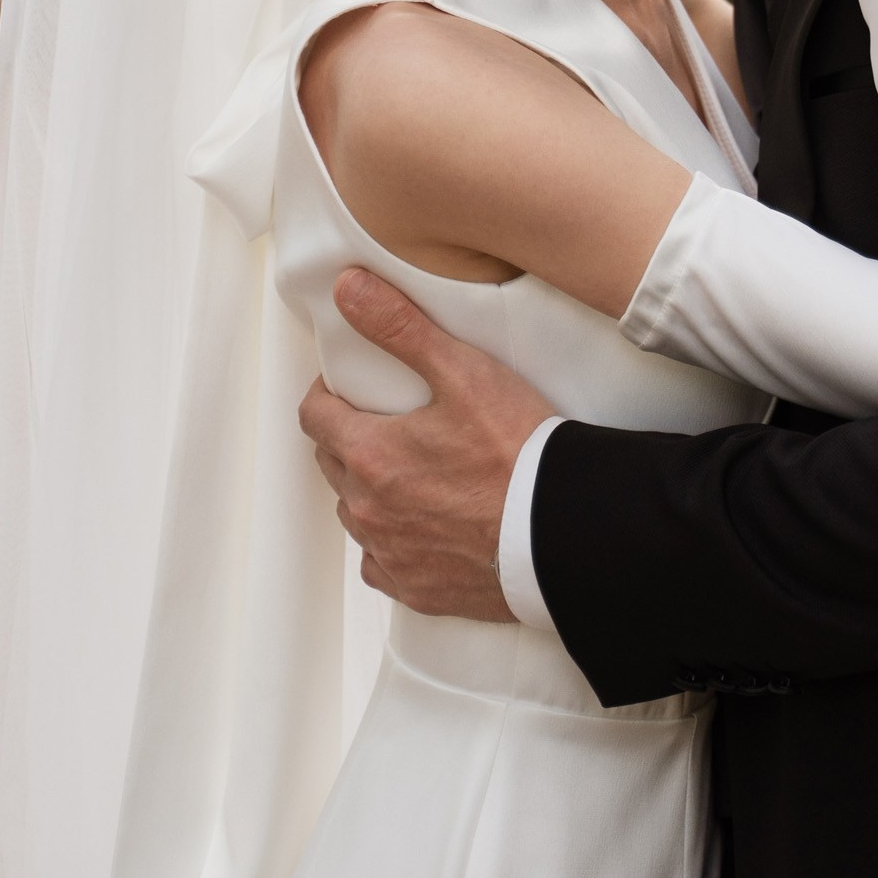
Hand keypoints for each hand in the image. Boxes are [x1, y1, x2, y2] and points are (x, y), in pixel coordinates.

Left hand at [297, 269, 555, 620]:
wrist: (562, 531)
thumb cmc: (518, 452)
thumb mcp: (463, 372)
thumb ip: (401, 327)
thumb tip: (349, 289)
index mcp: (370, 454)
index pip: (315, 416)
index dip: (328, 395)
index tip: (351, 387)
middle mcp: (368, 510)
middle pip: (333, 463)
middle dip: (350, 438)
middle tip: (389, 423)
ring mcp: (390, 553)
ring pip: (357, 513)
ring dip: (371, 491)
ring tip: (413, 473)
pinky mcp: (417, 588)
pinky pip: (382, 564)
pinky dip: (393, 543)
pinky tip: (424, 527)